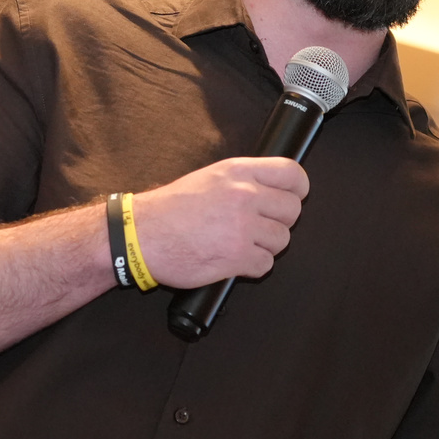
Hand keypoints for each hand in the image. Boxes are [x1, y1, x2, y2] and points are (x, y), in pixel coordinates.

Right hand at [128, 157, 307, 287]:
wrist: (141, 235)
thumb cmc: (170, 209)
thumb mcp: (209, 177)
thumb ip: (243, 180)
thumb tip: (272, 189)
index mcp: (238, 172)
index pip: (293, 175)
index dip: (298, 190)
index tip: (290, 198)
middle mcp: (244, 196)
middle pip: (292, 211)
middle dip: (279, 222)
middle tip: (258, 227)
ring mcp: (242, 227)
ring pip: (282, 240)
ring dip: (264, 246)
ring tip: (239, 244)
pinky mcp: (237, 257)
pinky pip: (265, 264)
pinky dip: (252, 266)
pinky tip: (232, 259)